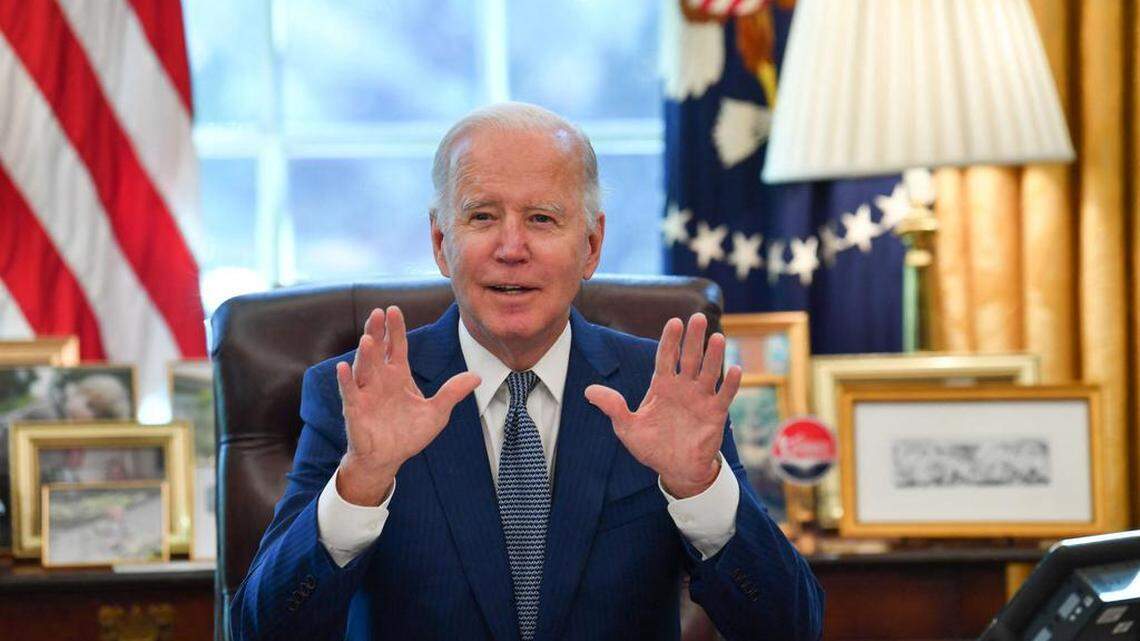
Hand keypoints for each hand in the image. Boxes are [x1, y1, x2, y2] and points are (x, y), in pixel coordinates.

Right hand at [334, 306, 479, 505]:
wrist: (389, 459)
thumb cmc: (409, 434)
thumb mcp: (437, 413)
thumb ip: (452, 393)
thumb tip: (477, 377)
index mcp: (398, 375)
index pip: (397, 346)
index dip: (395, 329)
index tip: (393, 310)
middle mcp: (380, 379)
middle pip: (377, 350)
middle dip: (377, 332)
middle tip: (378, 313)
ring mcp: (366, 392)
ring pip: (363, 367)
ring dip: (365, 353)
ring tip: (367, 338)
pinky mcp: (355, 409)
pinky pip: (349, 392)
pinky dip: (346, 380)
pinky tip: (343, 367)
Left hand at [585, 313, 741, 497]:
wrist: (675, 469)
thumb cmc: (651, 447)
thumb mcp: (627, 428)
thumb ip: (613, 408)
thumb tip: (589, 391)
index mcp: (662, 386)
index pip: (666, 357)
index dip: (670, 340)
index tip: (674, 322)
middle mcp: (683, 387)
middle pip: (689, 358)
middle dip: (693, 338)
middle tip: (697, 317)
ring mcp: (701, 398)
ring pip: (709, 372)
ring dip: (713, 355)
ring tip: (717, 338)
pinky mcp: (715, 413)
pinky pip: (724, 395)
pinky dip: (730, 383)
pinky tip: (734, 369)